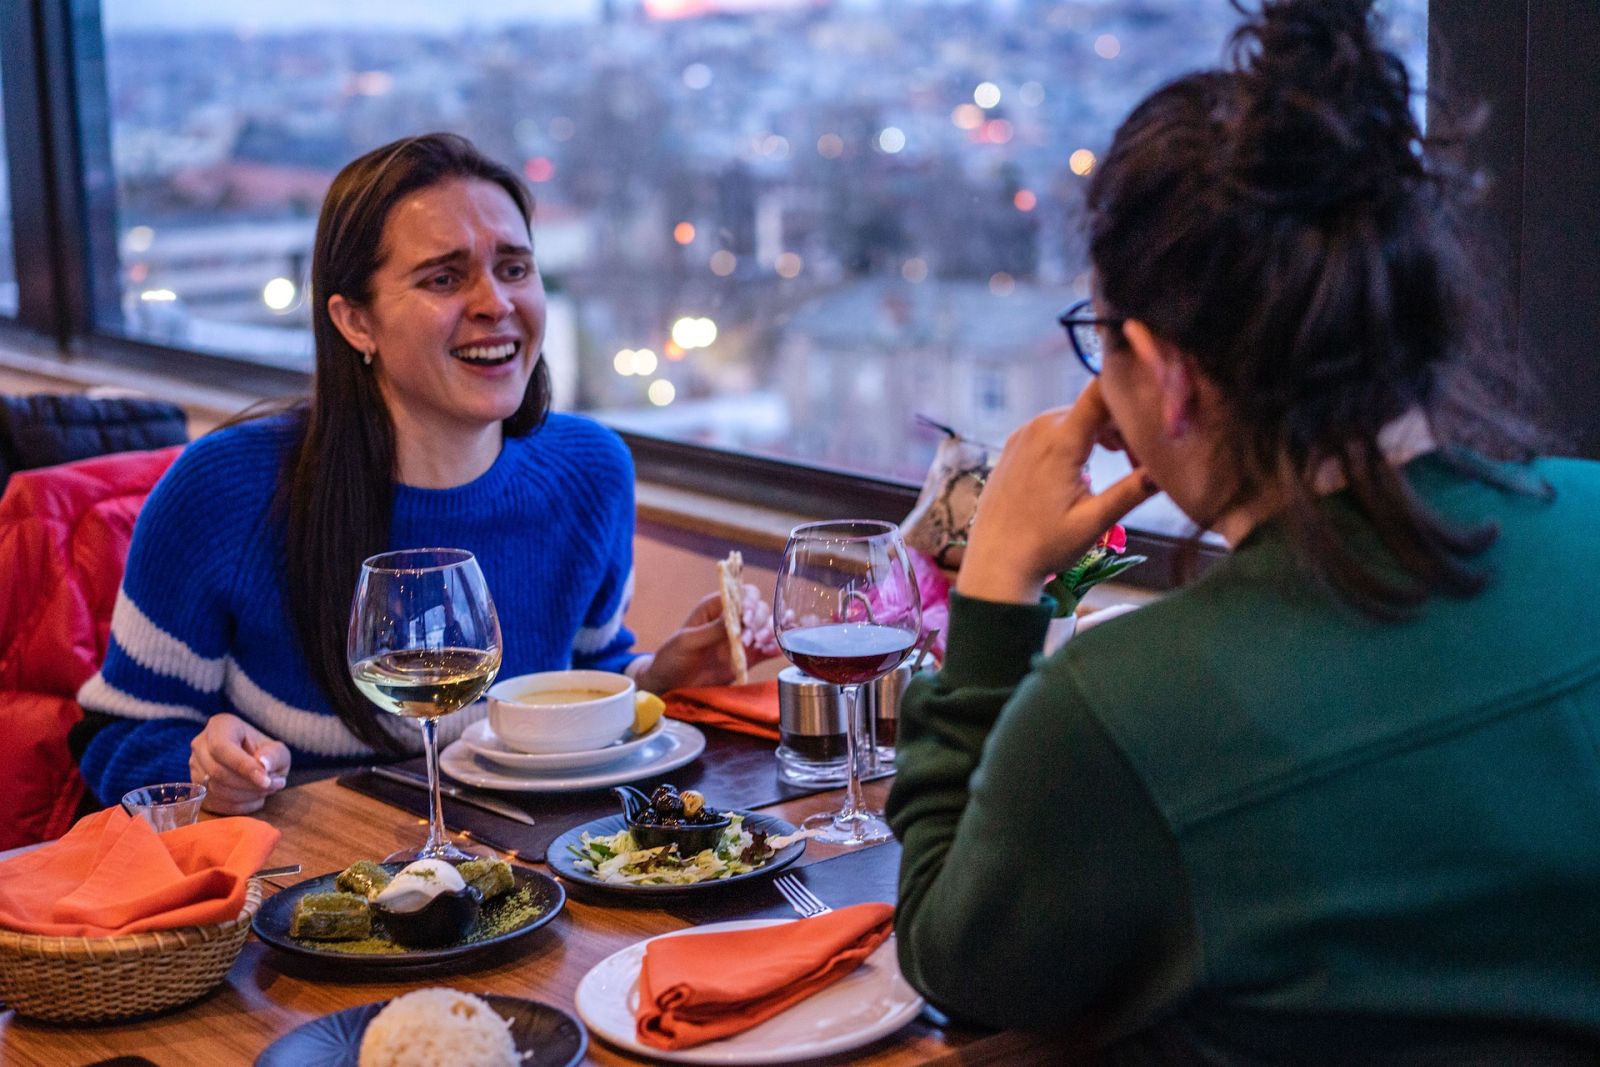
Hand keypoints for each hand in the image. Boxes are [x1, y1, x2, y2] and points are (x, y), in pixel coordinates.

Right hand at [189, 713, 290, 814]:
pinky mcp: (196, 790)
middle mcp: (200, 745)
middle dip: (248, 784)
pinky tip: (255, 800)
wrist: (255, 762)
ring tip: (266, 790)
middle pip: (217, 771)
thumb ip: (274, 755)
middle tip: (272, 786)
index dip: (244, 767)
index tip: (266, 780)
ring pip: (214, 789)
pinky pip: (214, 804)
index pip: (222, 747)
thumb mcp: (278, 750)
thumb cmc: (266, 753)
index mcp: (220, 726)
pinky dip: (238, 807)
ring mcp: (194, 768)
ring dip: (245, 796)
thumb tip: (263, 764)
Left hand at [636, 583, 778, 691]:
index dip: (749, 601)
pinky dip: (774, 648)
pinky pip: (767, 650)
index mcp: (716, 607)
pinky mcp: (748, 658)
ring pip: (766, 627)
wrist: (670, 685)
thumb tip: (736, 618)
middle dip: (758, 621)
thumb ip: (711, 630)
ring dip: (768, 632)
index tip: (746, 617)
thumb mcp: (687, 641)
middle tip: (749, 638)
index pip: (742, 594)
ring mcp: (741, 639)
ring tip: (759, 643)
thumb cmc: (672, 657)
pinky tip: (774, 650)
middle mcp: (733, 620)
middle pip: (759, 609)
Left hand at [957, 380, 1157, 605]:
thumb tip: (1167, 470)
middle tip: (1142, 459)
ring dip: (1102, 432)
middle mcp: (1039, 427)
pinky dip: (1078, 438)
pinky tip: (1088, 466)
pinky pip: (1055, 428)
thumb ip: (1132, 491)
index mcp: (1060, 440)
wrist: (995, 562)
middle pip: (1095, 406)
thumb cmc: (1044, 546)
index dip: (1132, 396)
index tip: (1154, 416)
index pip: (1102, 391)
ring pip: (1076, 416)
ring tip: (1122, 462)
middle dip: (1124, 425)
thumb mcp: (1094, 521)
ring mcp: (1024, 434)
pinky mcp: (1016, 445)